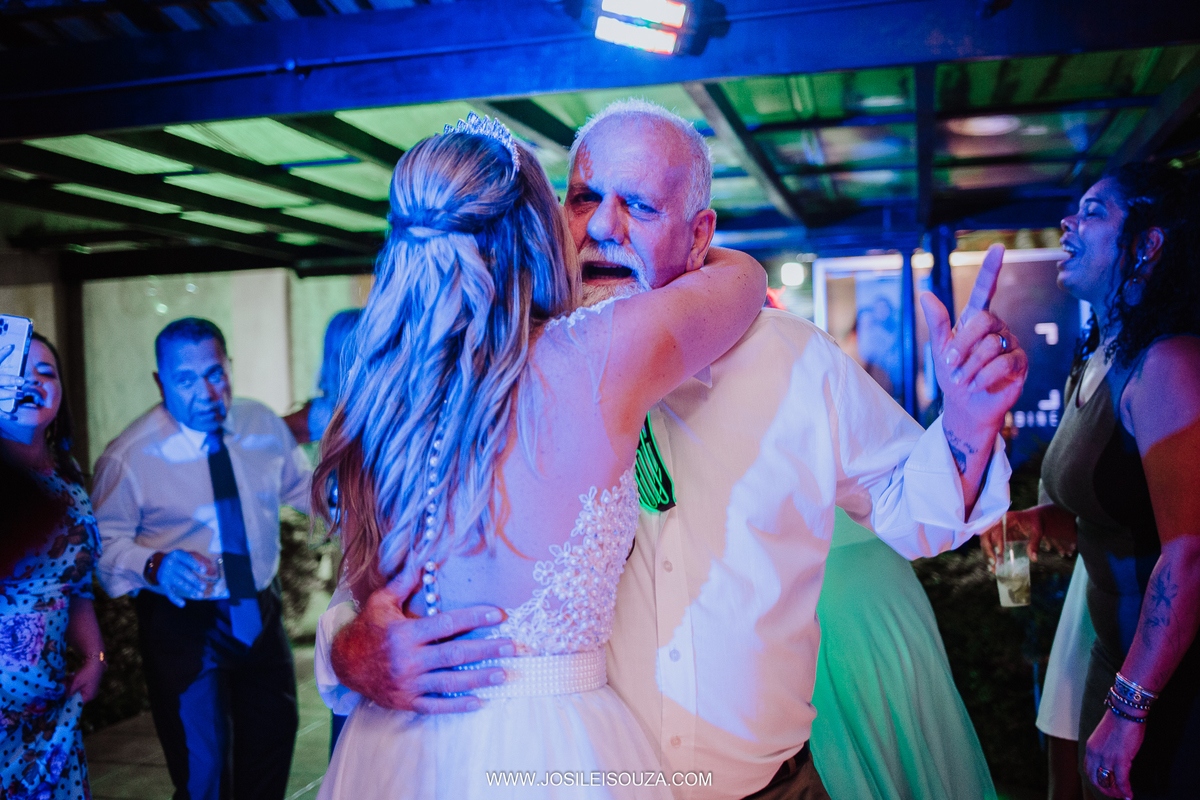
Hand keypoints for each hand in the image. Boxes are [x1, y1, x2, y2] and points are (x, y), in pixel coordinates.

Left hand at [67, 656, 104, 703]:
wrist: (96, 661)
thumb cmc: (87, 673)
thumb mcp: (76, 683)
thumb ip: (69, 692)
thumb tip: (63, 699)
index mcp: (89, 696)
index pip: (76, 704)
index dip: (68, 703)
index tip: (59, 700)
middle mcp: (90, 695)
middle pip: (76, 697)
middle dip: (68, 692)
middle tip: (63, 685)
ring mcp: (90, 689)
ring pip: (76, 691)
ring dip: (70, 686)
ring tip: (68, 678)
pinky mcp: (89, 684)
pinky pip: (79, 687)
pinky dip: (74, 683)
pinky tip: (71, 676)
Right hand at [156, 550, 217, 606]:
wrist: (159, 563)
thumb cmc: (180, 560)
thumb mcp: (186, 556)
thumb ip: (196, 561)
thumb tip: (207, 569)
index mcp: (177, 554)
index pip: (187, 559)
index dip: (195, 564)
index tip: (204, 571)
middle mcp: (170, 563)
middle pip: (184, 572)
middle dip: (194, 580)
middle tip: (203, 587)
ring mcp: (165, 574)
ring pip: (179, 583)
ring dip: (190, 589)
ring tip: (200, 595)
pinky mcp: (163, 583)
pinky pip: (169, 592)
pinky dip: (175, 599)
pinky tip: (182, 604)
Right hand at [331, 561, 515, 713]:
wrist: (344, 665)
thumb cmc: (367, 628)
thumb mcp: (381, 601)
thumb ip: (404, 582)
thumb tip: (424, 558)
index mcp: (405, 633)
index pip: (447, 624)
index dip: (475, 618)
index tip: (499, 615)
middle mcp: (408, 660)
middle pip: (455, 655)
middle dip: (486, 650)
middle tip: (511, 646)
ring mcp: (408, 683)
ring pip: (450, 682)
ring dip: (480, 678)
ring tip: (503, 674)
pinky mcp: (407, 701)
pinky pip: (436, 705)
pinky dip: (458, 706)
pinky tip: (480, 701)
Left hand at [920, 244, 1028, 460]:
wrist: (966, 406)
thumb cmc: (953, 375)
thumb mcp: (939, 349)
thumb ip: (937, 323)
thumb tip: (926, 294)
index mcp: (976, 319)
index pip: (986, 289)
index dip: (992, 269)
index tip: (998, 248)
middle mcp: (997, 327)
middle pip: (983, 320)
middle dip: (961, 345)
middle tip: (950, 364)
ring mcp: (1011, 343)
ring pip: (991, 345)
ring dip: (970, 367)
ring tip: (963, 379)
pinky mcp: (1021, 363)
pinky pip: (1003, 363)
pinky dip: (984, 377)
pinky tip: (978, 385)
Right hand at [980, 504, 1077, 569]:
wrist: (1034, 521)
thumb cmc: (1035, 524)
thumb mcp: (1037, 532)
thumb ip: (1035, 543)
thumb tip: (1034, 559)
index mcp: (1006, 518)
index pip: (996, 528)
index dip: (995, 540)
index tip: (999, 552)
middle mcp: (997, 523)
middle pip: (985, 535)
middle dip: (987, 549)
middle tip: (993, 562)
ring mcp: (995, 531)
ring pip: (985, 542)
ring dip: (986, 555)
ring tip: (992, 568)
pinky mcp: (996, 539)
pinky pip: (989, 547)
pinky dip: (989, 557)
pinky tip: (993, 568)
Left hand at [1086, 709, 1143, 797]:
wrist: (1125, 711)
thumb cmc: (1119, 721)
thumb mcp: (1104, 736)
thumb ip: (1104, 748)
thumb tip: (1112, 759)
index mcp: (1090, 748)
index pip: (1088, 769)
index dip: (1096, 780)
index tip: (1105, 785)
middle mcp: (1095, 754)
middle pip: (1095, 779)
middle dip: (1104, 789)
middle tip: (1114, 794)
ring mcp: (1106, 757)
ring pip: (1108, 782)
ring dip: (1115, 792)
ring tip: (1123, 796)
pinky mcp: (1120, 759)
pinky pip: (1122, 781)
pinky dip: (1125, 790)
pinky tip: (1129, 795)